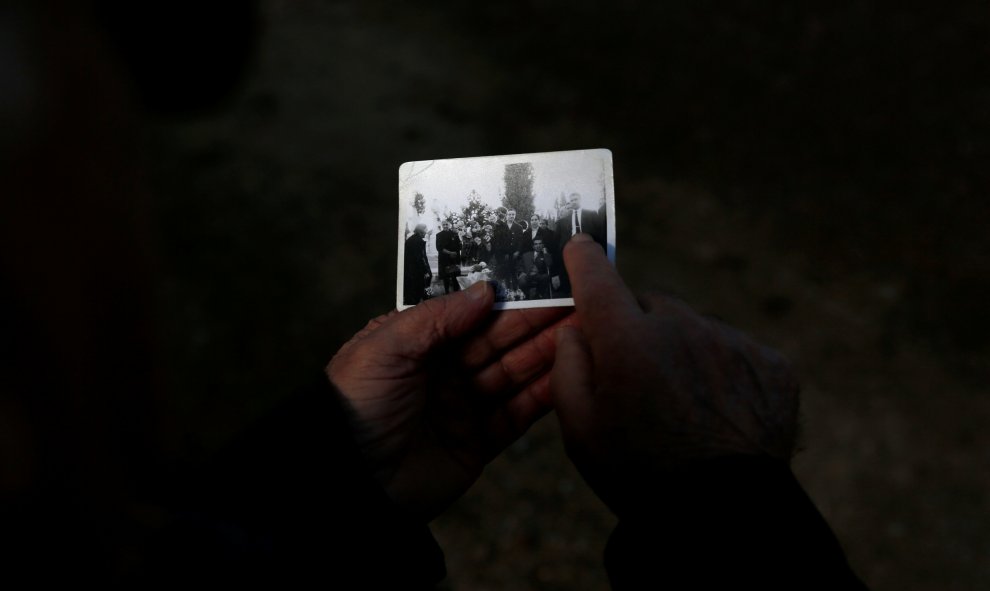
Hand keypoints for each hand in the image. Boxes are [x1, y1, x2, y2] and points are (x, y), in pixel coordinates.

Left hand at [327, 281, 573, 519]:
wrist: (351, 482)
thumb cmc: (356, 405)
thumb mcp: (387, 348)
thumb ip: (438, 316)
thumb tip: (487, 288)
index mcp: (418, 341)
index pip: (470, 312)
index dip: (507, 296)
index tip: (543, 278)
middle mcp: (444, 369)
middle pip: (499, 339)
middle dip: (537, 321)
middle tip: (580, 299)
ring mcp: (464, 405)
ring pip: (515, 372)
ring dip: (548, 353)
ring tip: (585, 331)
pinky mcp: (479, 441)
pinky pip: (518, 413)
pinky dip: (544, 395)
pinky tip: (571, 375)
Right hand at [550, 234, 798, 515]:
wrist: (725, 517)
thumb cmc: (639, 474)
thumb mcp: (579, 428)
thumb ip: (568, 364)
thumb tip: (576, 326)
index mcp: (628, 340)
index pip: (599, 278)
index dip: (583, 259)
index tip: (579, 246)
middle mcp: (683, 328)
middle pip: (649, 305)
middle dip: (637, 327)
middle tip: (635, 377)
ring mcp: (732, 343)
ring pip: (693, 328)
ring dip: (681, 350)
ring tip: (681, 406)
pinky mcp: (771, 363)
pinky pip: (733, 350)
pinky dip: (720, 369)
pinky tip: (716, 411)